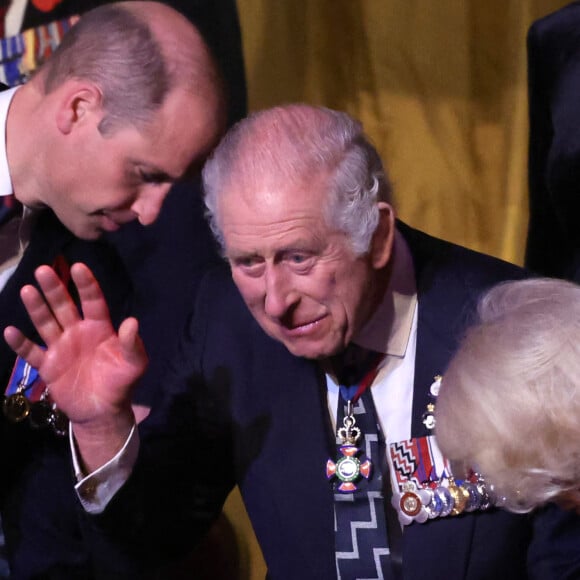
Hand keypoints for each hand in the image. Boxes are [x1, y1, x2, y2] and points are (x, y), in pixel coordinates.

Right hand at [4, 263, 147, 469]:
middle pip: (64, 306)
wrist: (103, 411)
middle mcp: (78, 332)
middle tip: (43, 269)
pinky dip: (21, 343)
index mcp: (99, 328)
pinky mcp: (48, 366)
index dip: (86, 285)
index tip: (78, 266)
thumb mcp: (134, 364)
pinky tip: (10, 330)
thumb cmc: (121, 383)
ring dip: (37, 307)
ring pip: (46, 323)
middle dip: (54, 289)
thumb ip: (132, 344)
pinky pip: (31, 352)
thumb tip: (131, 322)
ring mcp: (61, 348)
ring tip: (27, 290)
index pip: (93, 301)